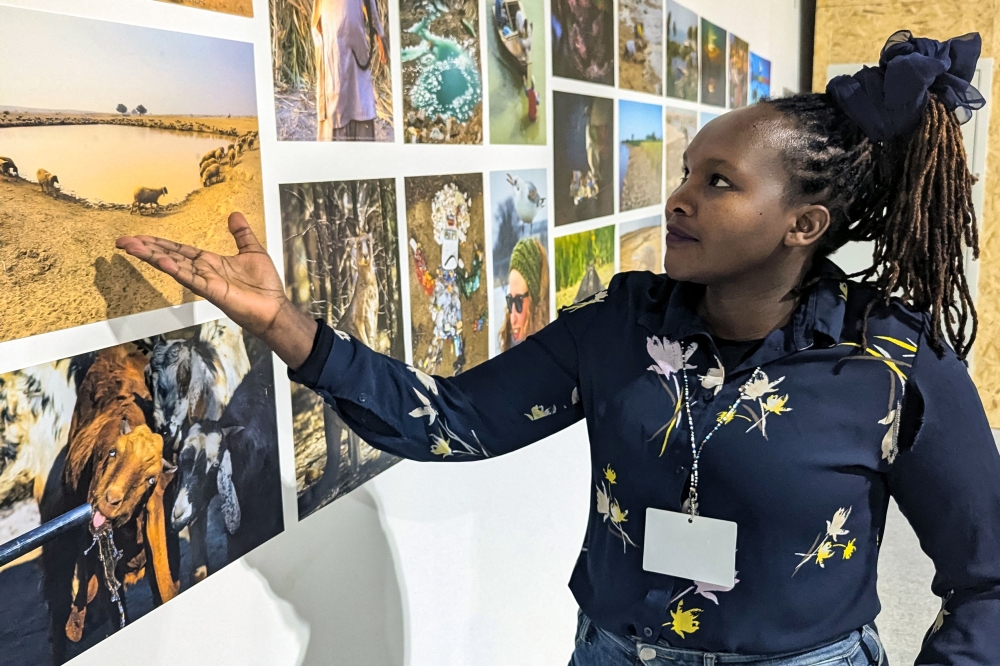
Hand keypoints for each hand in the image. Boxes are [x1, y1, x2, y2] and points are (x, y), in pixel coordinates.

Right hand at [117, 212, 317, 367]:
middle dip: (146, 248)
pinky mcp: (213, 291)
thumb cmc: (264, 285)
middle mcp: (203, 271)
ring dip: (153, 257)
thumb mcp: (253, 251)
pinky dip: (177, 270)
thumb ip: (241, 234)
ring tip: (132, 247)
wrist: (275, 308)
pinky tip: (162, 262)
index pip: (178, 250)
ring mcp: (205, 282)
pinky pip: (191, 279)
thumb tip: (234, 214)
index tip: (137, 237)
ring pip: (174, 266)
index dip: (158, 243)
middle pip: (169, 256)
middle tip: (122, 241)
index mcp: (209, 262)